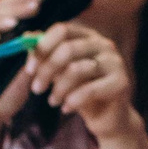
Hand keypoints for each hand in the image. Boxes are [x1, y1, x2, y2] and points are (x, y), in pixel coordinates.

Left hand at [29, 18, 139, 143]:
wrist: (107, 118)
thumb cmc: (81, 92)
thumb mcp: (60, 73)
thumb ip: (46, 55)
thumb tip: (26, 37)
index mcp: (88, 36)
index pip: (62, 30)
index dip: (42, 48)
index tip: (29, 69)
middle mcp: (104, 44)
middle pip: (68, 48)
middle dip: (47, 70)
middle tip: (36, 89)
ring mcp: (115, 62)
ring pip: (77, 69)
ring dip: (58, 88)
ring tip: (52, 101)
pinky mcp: (121, 82)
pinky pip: (90, 90)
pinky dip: (73, 101)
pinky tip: (66, 109)